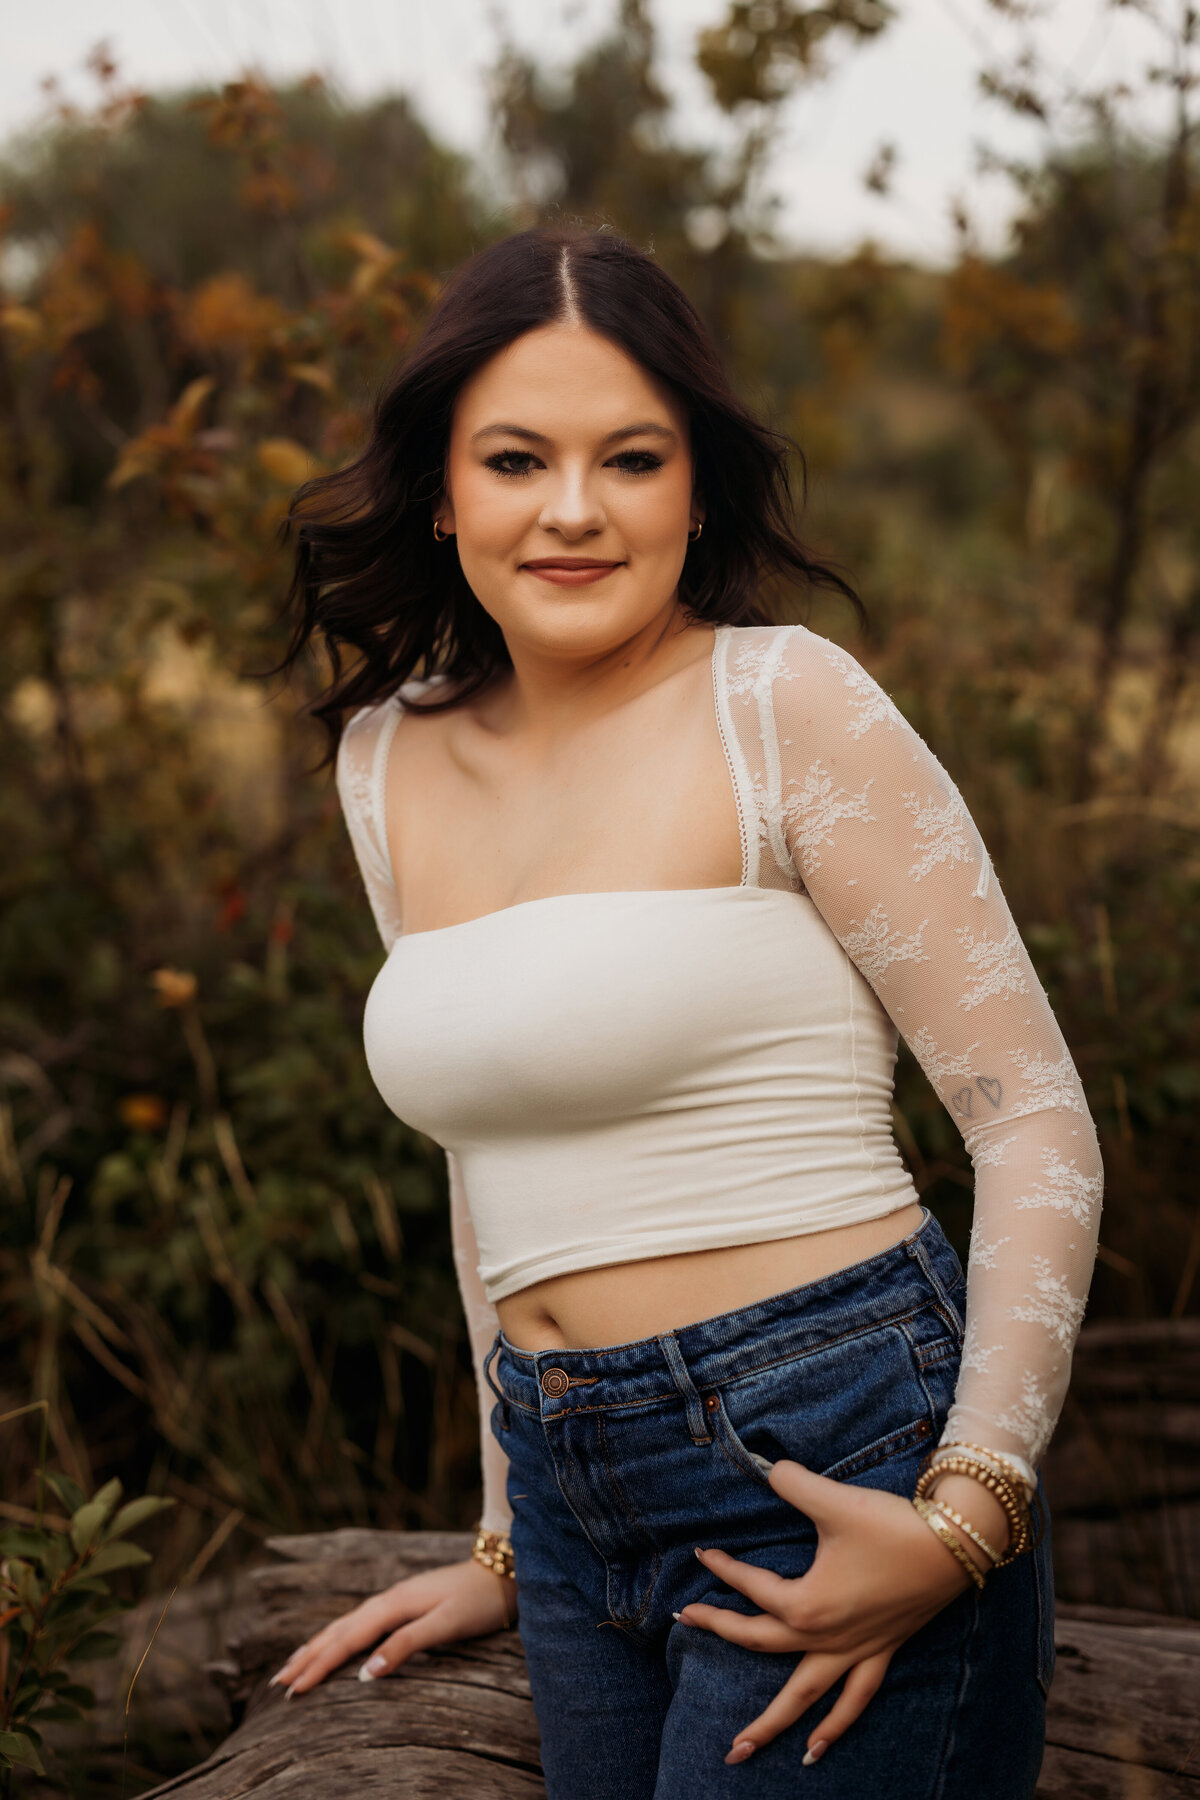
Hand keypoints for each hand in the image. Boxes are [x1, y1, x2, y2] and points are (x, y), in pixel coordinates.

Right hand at [270, 1558, 514, 1695]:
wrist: (502, 1572)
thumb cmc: (477, 1602)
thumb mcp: (445, 1625)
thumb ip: (407, 1645)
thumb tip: (366, 1672)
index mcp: (393, 1605)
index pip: (347, 1640)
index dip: (319, 1665)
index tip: (293, 1689)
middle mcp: (388, 1600)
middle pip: (338, 1630)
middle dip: (307, 1656)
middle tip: (278, 1683)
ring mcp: (394, 1600)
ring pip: (346, 1624)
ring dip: (317, 1645)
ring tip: (292, 1664)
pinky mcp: (402, 1604)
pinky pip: (359, 1622)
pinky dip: (338, 1636)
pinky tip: (334, 1642)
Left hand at [678, 1460, 981, 1767]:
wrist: (955, 1544)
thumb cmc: (891, 1525)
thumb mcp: (833, 1500)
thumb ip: (791, 1482)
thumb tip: (764, 1466)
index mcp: (806, 1603)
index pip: (751, 1587)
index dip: (723, 1567)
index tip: (702, 1551)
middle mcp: (825, 1636)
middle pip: (760, 1641)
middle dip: (720, 1632)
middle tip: (685, 1623)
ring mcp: (854, 1650)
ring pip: (803, 1696)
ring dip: (769, 1724)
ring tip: (738, 1750)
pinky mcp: (881, 1652)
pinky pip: (853, 1699)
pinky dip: (834, 1726)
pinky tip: (815, 1750)